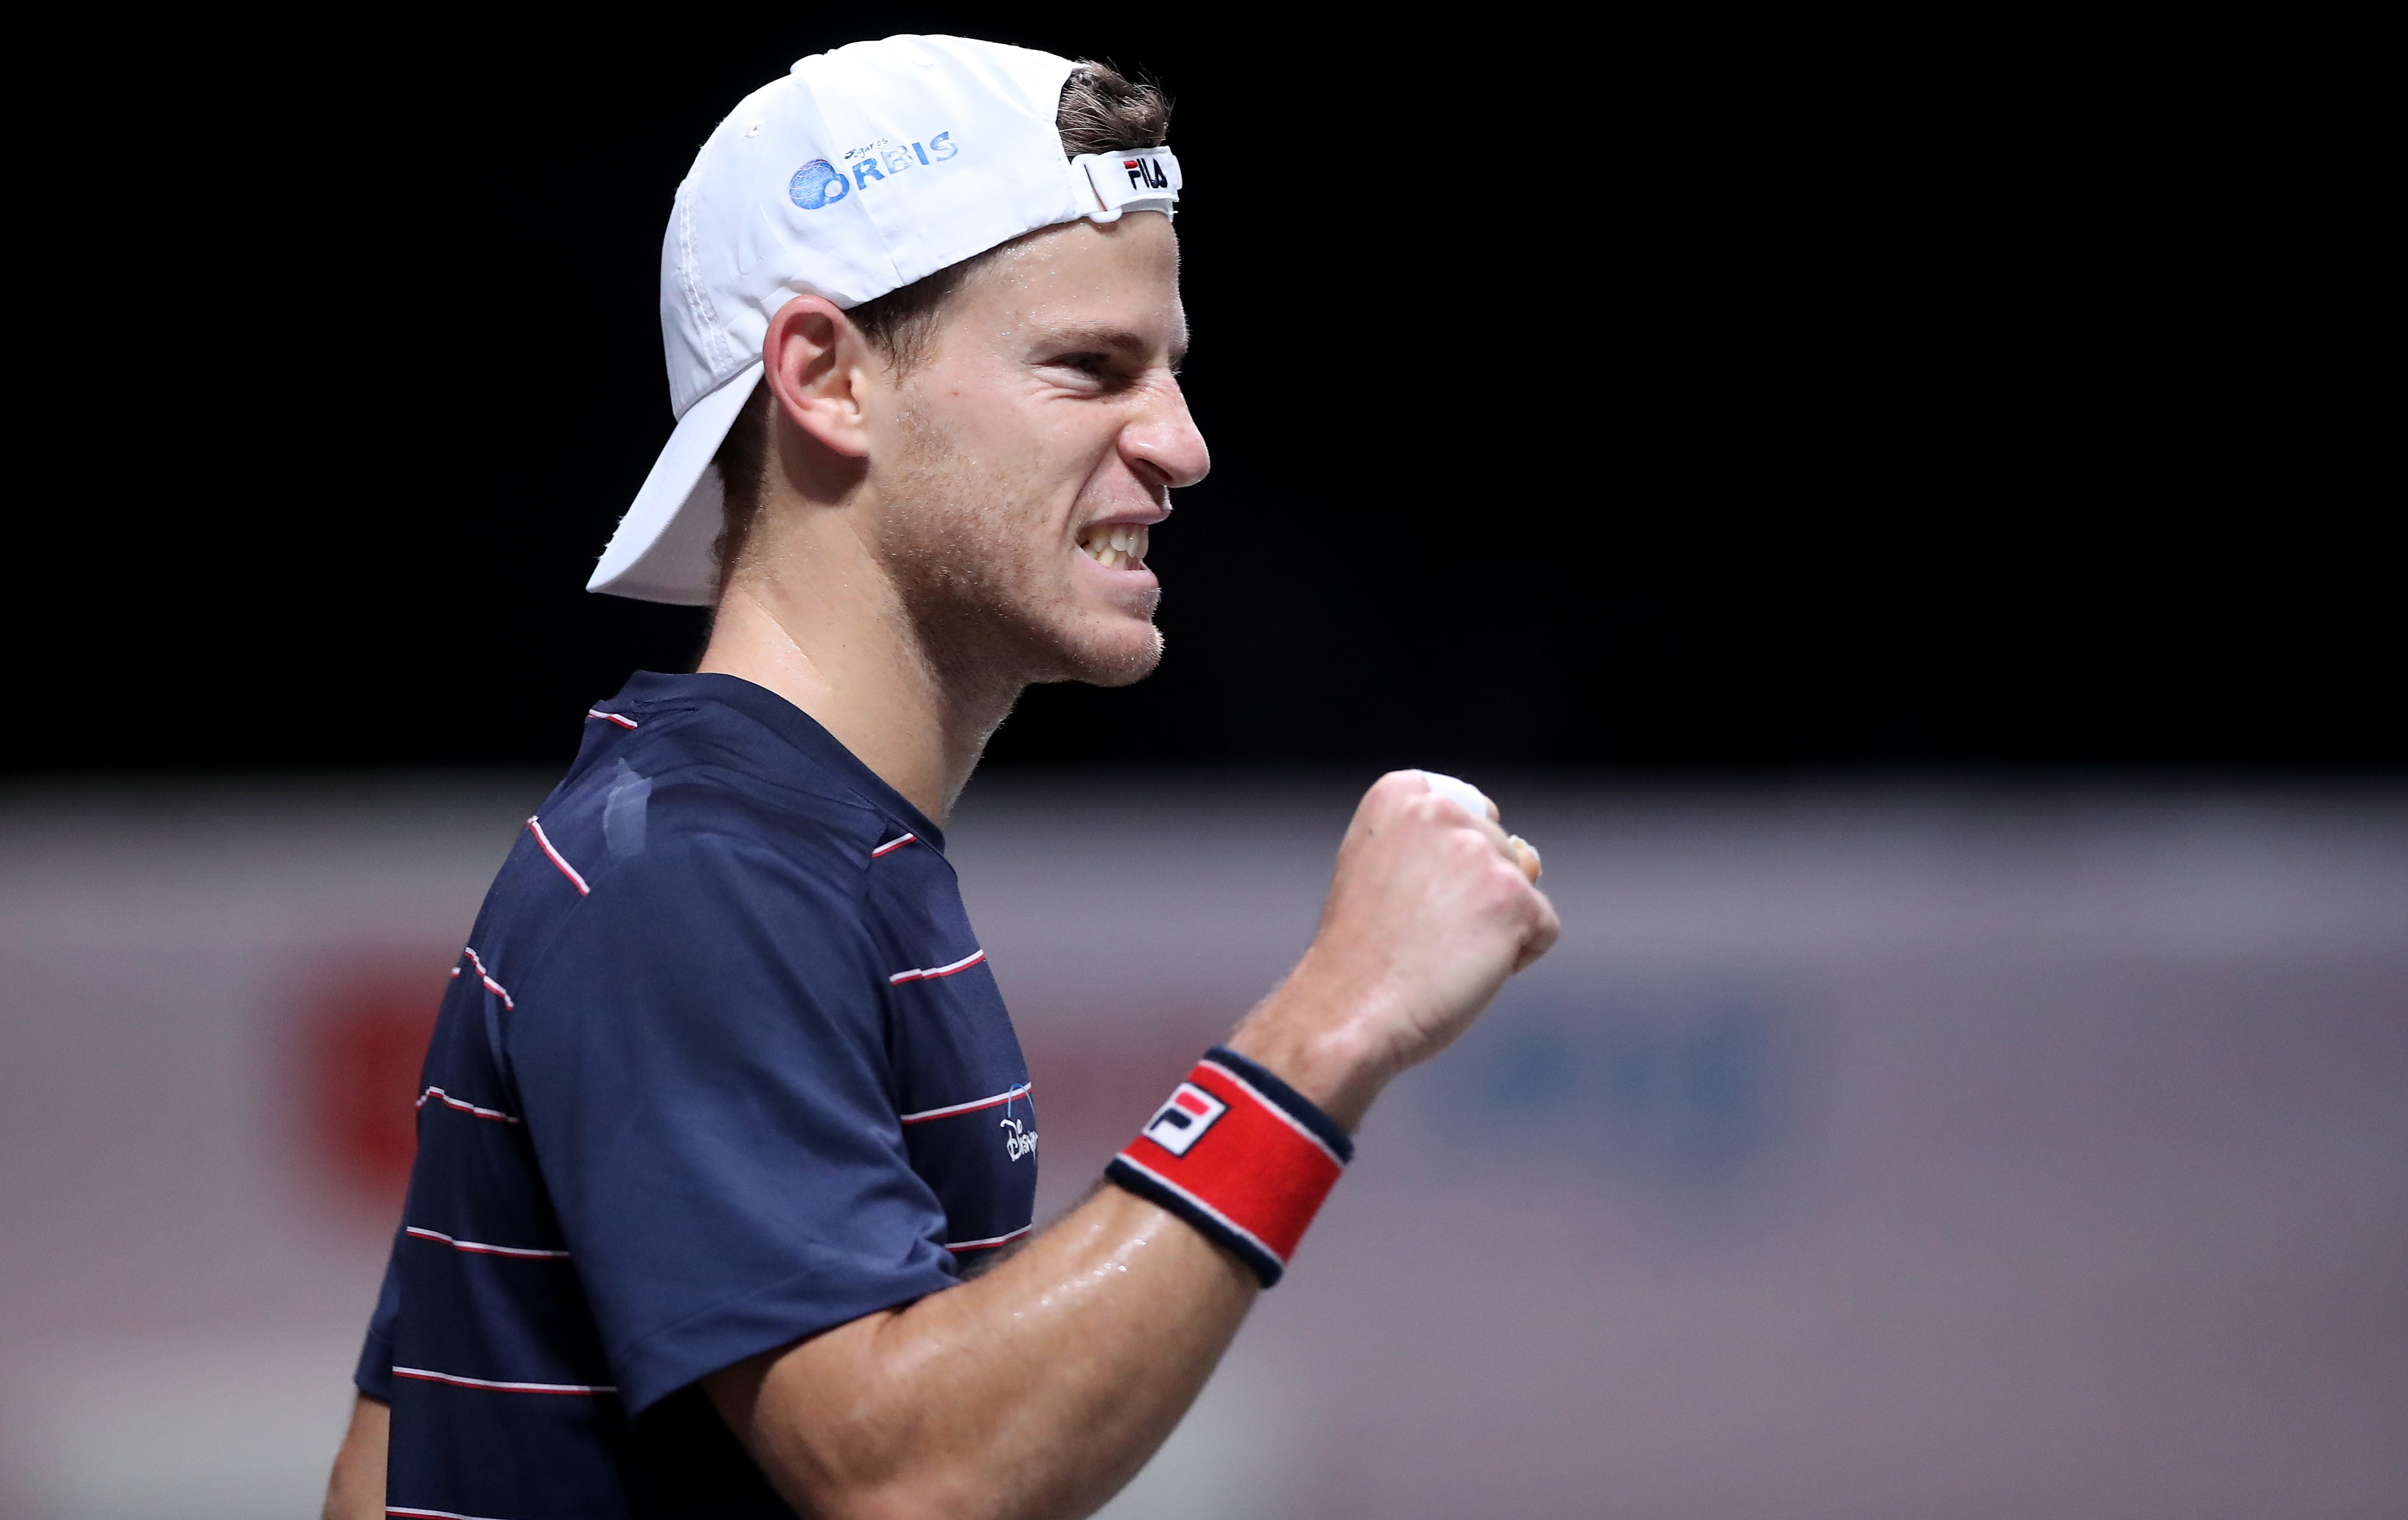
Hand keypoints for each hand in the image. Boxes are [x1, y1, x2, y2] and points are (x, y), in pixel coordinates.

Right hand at [1229, 771, 1559, 1128]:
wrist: (1346, 1012)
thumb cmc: (1361, 957)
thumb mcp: (1383, 871)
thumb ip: (1441, 847)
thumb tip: (1531, 858)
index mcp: (1398, 793)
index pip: (1465, 812)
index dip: (1446, 866)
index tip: (1405, 898)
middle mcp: (1439, 808)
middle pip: (1497, 851)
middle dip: (1473, 897)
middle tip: (1418, 935)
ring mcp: (1479, 851)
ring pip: (1522, 888)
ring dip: (1494, 926)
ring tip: (1439, 952)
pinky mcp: (1513, 898)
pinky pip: (1543, 928)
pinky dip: (1516, 958)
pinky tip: (1465, 972)